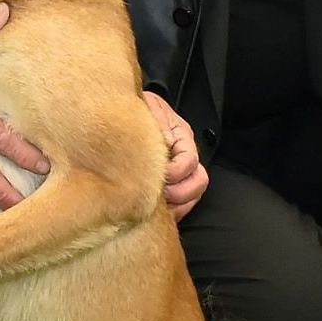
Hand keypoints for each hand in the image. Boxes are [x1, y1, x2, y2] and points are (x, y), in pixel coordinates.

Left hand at [143, 91, 207, 220]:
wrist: (122, 115)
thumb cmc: (136, 111)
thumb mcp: (146, 107)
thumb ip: (157, 120)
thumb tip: (168, 142)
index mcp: (181, 136)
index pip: (189, 161)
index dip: (175, 173)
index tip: (159, 176)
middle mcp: (184, 156)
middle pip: (199, 181)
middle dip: (179, 193)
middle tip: (157, 195)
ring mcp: (180, 173)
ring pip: (192, 196)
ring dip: (176, 205)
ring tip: (155, 207)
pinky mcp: (170, 187)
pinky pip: (181, 206)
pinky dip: (171, 213)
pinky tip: (155, 213)